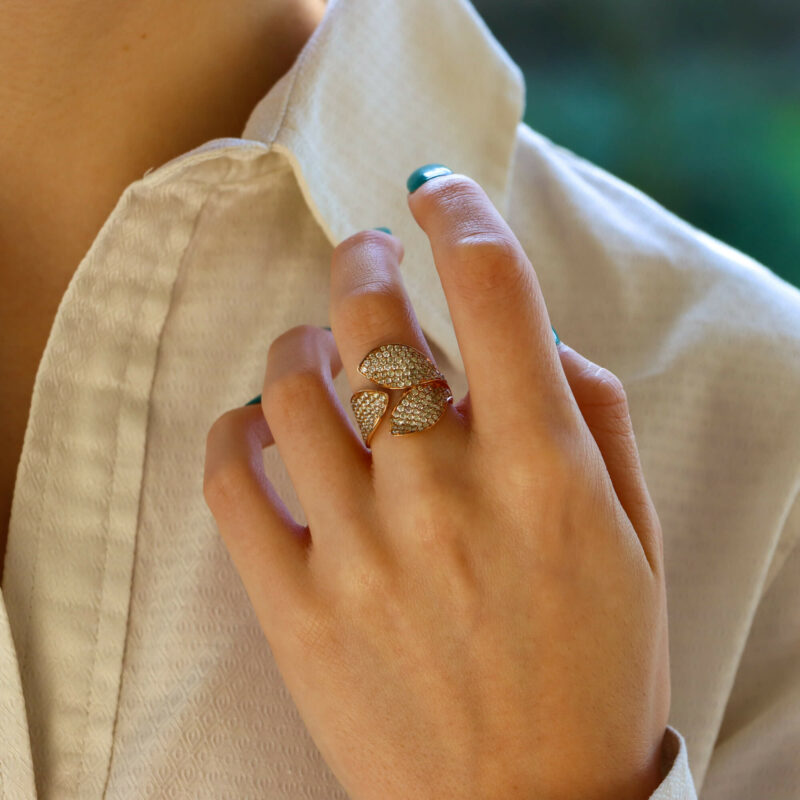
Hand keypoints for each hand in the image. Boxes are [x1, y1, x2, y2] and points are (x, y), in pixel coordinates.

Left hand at [203, 169, 670, 799]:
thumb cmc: (596, 673)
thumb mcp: (637, 540)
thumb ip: (597, 418)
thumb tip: (535, 342)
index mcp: (542, 470)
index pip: (493, 290)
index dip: (460, 215)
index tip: (438, 194)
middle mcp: (446, 494)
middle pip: (371, 314)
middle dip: (365, 259)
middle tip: (365, 253)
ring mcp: (359, 550)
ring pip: (291, 383)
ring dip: (300, 342)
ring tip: (313, 347)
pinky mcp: (296, 606)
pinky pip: (230, 477)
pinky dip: (236, 429)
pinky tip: (260, 426)